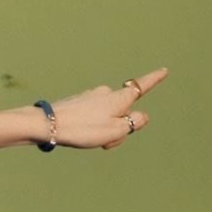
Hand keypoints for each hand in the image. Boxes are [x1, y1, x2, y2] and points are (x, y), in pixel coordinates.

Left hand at [50, 67, 167, 149]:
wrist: (48, 124)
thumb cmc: (83, 129)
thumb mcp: (116, 131)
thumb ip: (134, 123)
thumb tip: (140, 116)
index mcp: (119, 98)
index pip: (142, 87)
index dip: (155, 79)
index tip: (164, 70)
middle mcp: (106, 93)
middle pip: (124, 112)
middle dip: (121, 128)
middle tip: (106, 142)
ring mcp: (91, 97)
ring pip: (108, 117)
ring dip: (105, 131)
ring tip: (89, 138)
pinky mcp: (79, 103)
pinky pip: (95, 118)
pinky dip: (93, 128)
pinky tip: (79, 134)